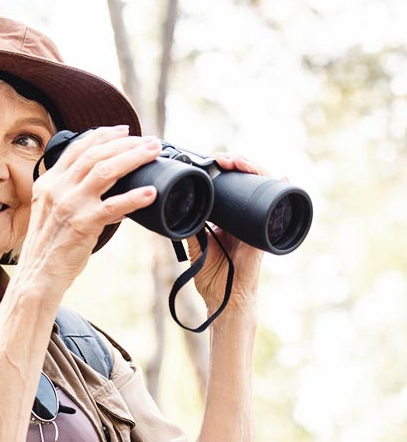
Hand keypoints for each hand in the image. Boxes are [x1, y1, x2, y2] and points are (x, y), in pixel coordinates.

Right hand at [17, 126, 160, 290]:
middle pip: (95, 154)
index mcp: (49, 182)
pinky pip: (113, 206)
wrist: (39, 273)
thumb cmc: (50, 245)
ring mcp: (69, 205)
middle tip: (149, 141)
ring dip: (133, 158)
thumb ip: (73, 194)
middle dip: (125, 143)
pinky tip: (150, 193)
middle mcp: (57, 188)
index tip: (123, 130)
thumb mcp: (53, 210)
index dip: (102, 135)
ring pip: (105, 171)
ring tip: (153, 153)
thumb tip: (110, 186)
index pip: (77, 148)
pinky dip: (134, 197)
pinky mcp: (82, 224)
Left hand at [188, 154, 269, 311]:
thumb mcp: (196, 246)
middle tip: (221, 158)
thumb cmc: (212, 277)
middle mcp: (246, 218)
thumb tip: (176, 206)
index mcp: (229, 219)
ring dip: (253, 171)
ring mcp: (258, 225)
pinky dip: (282, 193)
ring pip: (263, 190)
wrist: (224, 301)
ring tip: (237, 162)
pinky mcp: (264, 236)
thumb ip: (190, 228)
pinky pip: (276, 212)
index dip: (225, 170)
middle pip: (249, 182)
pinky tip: (283, 180)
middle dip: (238, 164)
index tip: (211, 160)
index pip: (231, 186)